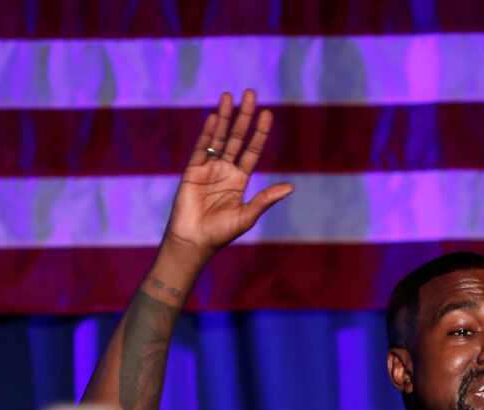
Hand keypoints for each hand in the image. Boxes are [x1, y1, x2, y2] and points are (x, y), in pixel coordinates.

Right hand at [162, 89, 292, 267]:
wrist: (195, 241)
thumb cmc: (221, 233)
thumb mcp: (248, 215)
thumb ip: (266, 199)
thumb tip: (291, 187)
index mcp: (240, 180)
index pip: (252, 150)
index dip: (259, 132)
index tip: (267, 113)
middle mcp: (225, 170)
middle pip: (236, 137)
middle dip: (243, 116)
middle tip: (250, 94)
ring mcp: (208, 169)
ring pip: (218, 138)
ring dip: (224, 117)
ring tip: (229, 96)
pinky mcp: (192, 171)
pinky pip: (201, 148)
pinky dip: (207, 133)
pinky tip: (213, 117)